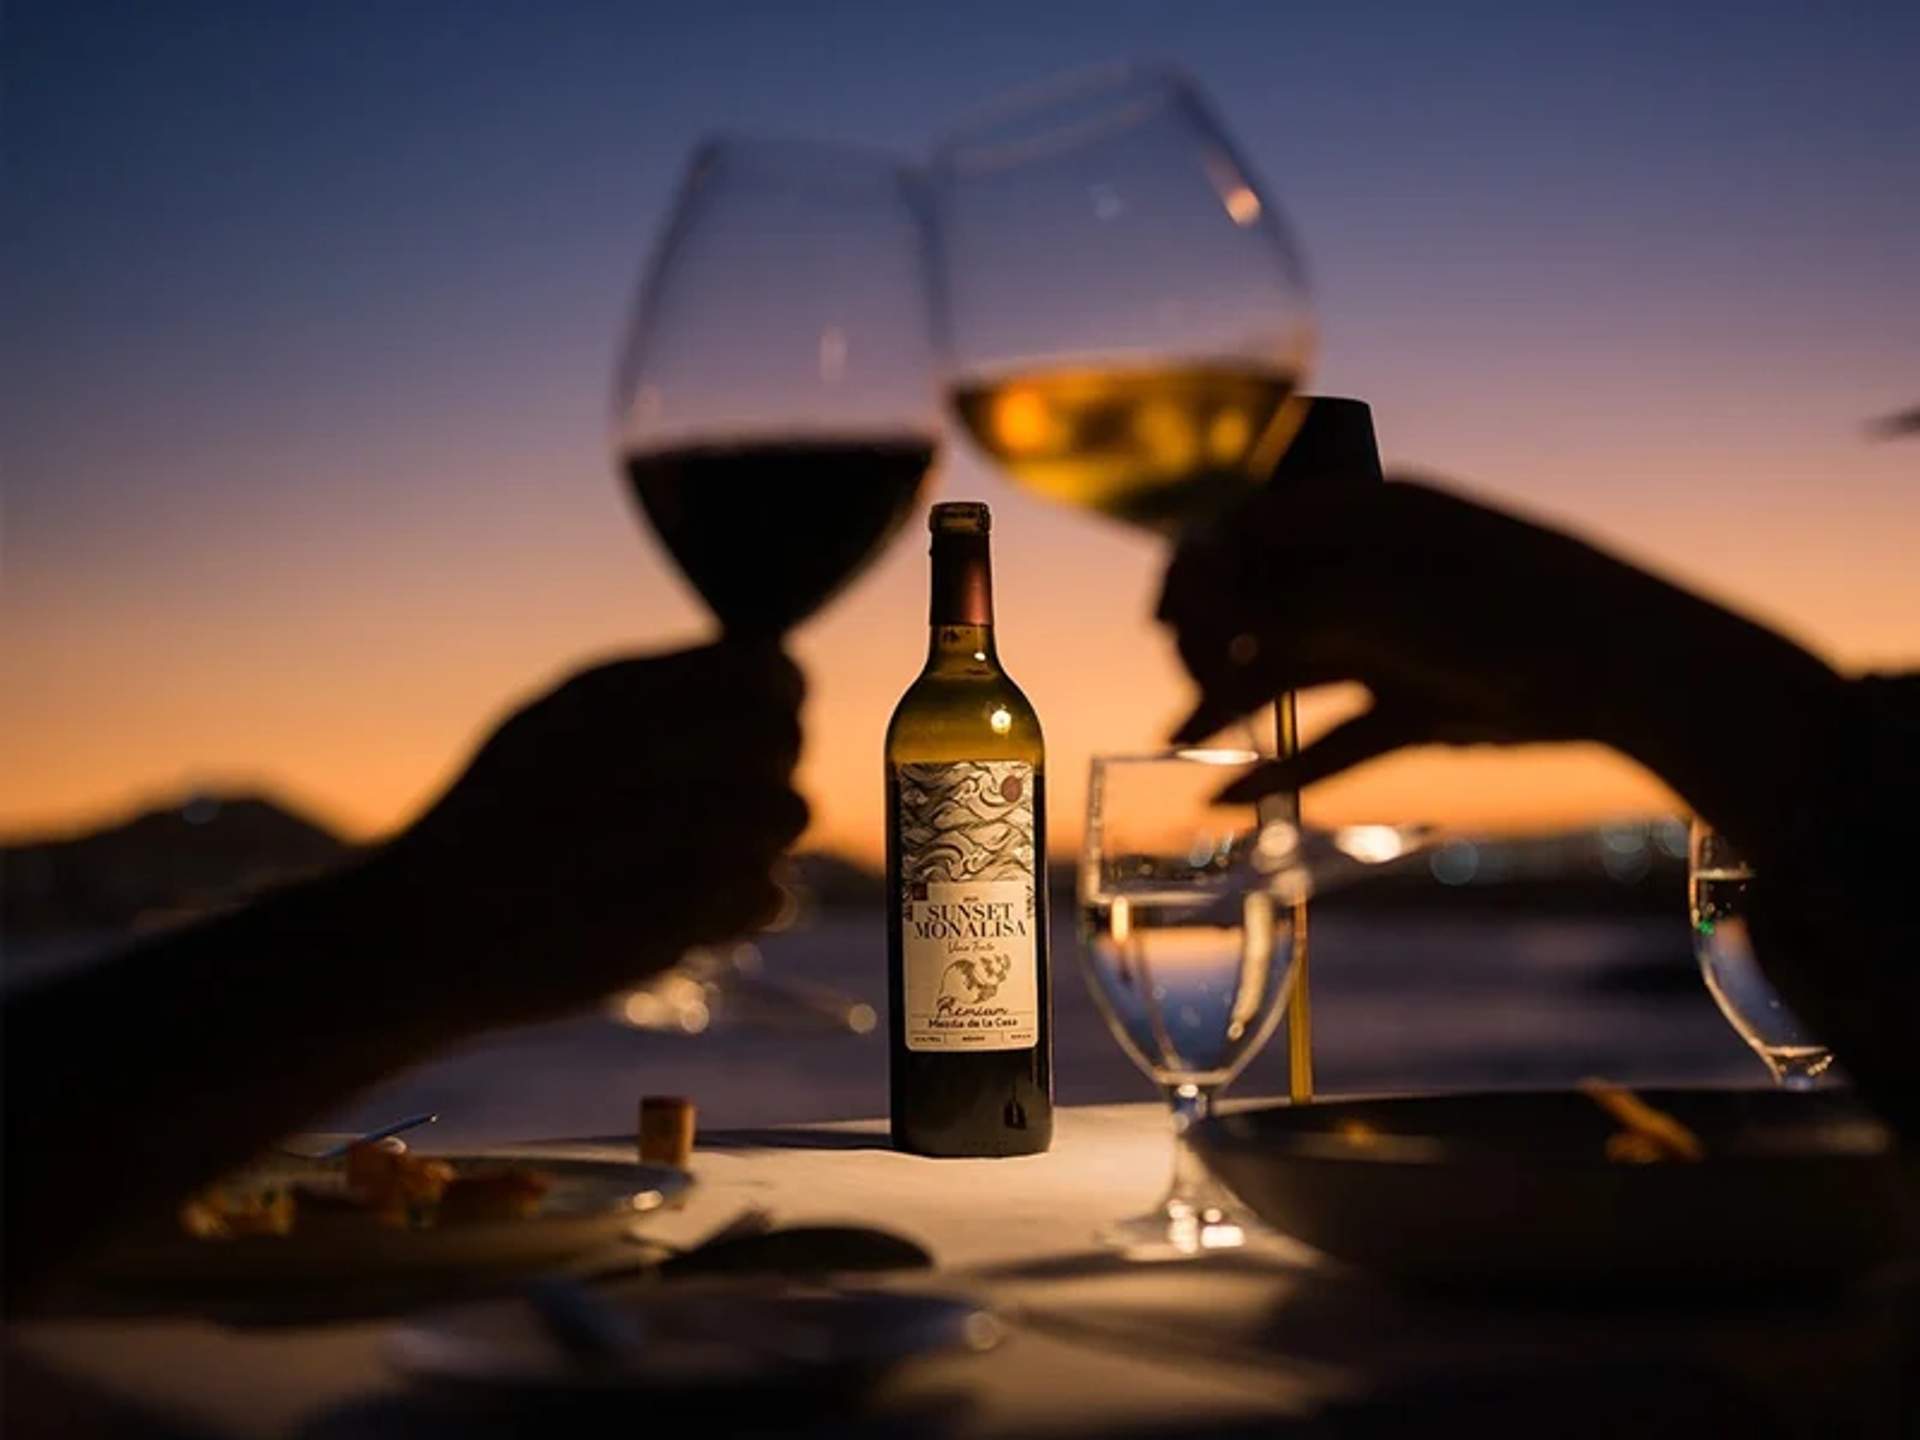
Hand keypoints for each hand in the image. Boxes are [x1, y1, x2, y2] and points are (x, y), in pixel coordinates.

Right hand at [371, 643, 808, 1024]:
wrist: (418, 935)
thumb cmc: (491, 828)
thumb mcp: (549, 724)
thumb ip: (653, 695)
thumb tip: (766, 669)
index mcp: (611, 694)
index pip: (764, 667)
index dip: (781, 698)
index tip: (766, 725)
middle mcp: (641, 747)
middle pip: (785, 741)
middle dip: (771, 774)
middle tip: (730, 811)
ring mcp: (659, 833)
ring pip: (788, 816)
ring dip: (761, 844)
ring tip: (703, 866)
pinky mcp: (674, 917)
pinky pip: (768, 894)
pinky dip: (740, 910)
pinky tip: (691, 916)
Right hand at [1157, 478, 1842, 859]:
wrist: (1627, 671)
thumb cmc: (1506, 607)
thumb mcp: (1378, 600)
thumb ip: (1282, 603)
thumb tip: (1197, 600)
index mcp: (1361, 517)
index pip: (1249, 531)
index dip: (1198, 572)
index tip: (1167, 622)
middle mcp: (1368, 574)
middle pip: (1260, 606)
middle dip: (1209, 643)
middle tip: (1184, 689)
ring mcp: (1392, 643)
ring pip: (1290, 673)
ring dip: (1231, 704)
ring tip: (1178, 744)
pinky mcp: (1417, 707)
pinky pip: (1334, 738)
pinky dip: (1287, 766)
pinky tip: (1235, 798)